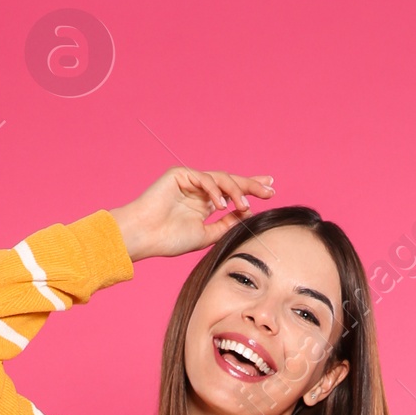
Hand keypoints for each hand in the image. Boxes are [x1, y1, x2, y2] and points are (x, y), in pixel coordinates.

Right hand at [109, 167, 272, 261]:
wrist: (145, 237)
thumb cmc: (169, 240)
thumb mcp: (206, 234)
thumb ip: (226, 224)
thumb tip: (248, 215)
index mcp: (205, 203)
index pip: (232, 193)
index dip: (250, 190)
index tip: (270, 192)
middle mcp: (199, 190)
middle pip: (231, 181)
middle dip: (251, 185)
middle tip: (269, 189)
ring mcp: (190, 180)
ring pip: (221, 179)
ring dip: (236, 191)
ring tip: (245, 207)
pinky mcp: (180, 174)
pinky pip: (205, 178)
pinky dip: (216, 190)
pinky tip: (222, 205)